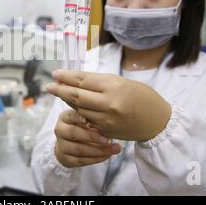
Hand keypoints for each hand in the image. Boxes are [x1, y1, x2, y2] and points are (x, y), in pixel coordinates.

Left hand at [46, 70, 171, 141]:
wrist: (156, 121)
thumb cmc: (141, 96)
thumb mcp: (122, 82)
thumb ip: (99, 82)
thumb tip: (75, 79)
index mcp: (113, 86)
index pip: (82, 80)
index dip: (66, 76)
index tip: (55, 73)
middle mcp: (108, 103)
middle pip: (75, 95)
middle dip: (59, 89)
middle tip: (49, 85)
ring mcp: (105, 119)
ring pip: (78, 108)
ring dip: (66, 100)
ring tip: (58, 92)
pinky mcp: (104, 130)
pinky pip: (85, 119)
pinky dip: (77, 111)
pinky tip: (71, 105)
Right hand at [54, 109, 120, 167]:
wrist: (72, 143)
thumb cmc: (84, 126)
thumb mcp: (87, 118)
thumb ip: (92, 117)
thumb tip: (107, 116)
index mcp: (65, 117)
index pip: (70, 116)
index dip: (78, 118)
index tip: (88, 120)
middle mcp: (60, 130)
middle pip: (73, 133)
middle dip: (92, 137)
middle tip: (108, 139)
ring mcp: (61, 145)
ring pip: (78, 149)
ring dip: (98, 150)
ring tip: (114, 149)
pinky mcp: (65, 159)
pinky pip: (81, 161)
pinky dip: (95, 159)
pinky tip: (107, 155)